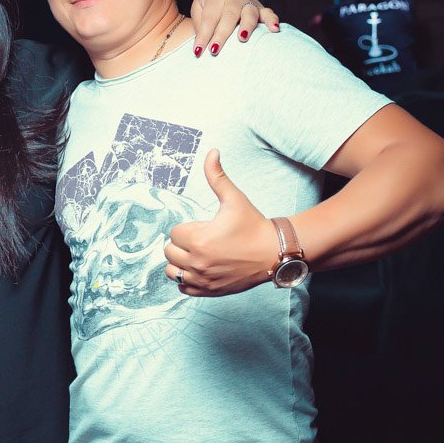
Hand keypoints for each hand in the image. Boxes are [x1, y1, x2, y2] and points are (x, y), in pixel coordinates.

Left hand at [164, 150, 277, 295]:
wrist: (274, 253)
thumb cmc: (253, 225)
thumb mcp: (234, 198)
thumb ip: (217, 176)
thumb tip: (212, 152)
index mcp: (199, 239)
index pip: (174, 233)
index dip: (186, 228)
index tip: (202, 227)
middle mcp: (197, 261)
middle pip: (169, 252)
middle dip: (181, 244)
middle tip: (200, 240)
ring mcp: (202, 279)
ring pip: (172, 271)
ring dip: (179, 263)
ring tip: (196, 255)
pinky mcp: (208, 290)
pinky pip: (182, 288)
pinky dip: (186, 280)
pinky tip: (199, 269)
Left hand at [189, 0, 280, 57]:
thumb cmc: (209, 4)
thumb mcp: (198, 8)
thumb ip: (199, 25)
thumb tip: (201, 46)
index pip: (209, 19)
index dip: (203, 36)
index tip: (197, 51)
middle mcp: (233, 0)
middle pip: (229, 17)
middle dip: (222, 34)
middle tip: (214, 50)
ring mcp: (248, 4)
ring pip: (249, 14)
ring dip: (247, 26)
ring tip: (243, 38)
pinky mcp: (260, 9)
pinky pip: (269, 13)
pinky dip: (273, 20)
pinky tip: (275, 30)